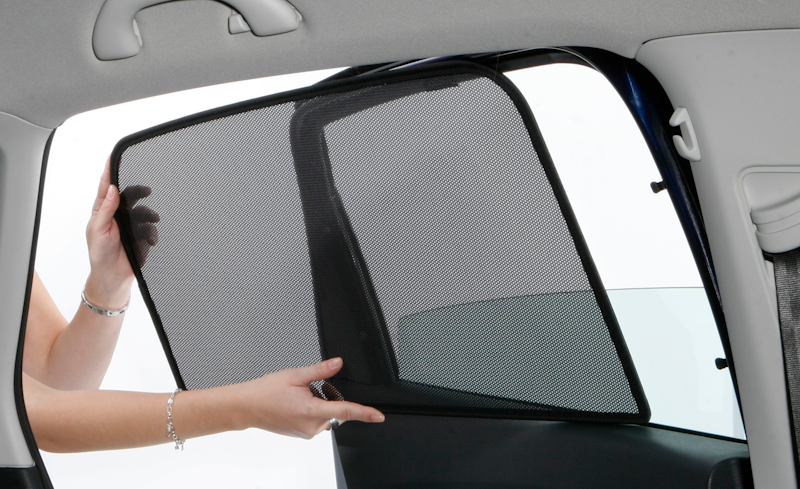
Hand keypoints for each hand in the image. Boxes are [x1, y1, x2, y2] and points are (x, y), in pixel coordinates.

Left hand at [84, 158, 158, 308]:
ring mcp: (131, 224)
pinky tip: (150, 240)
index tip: (113, 157)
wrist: (114, 276)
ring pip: (144, 210)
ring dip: (149, 214)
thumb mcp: (98, 230)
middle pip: (130, 194)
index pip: (106, 187)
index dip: (110, 171)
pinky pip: (151, 227)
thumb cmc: (100, 254)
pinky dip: (152, 232)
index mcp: (102, 210)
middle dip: (140, 190)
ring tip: (152, 219)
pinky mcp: (142, 235)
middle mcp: (117, 214)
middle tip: (147, 190)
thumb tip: (111, 190)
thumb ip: (105, 210)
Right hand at [233, 358, 384, 438]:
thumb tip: (338, 363)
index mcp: (311, 411)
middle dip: (329, 397)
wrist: (246, 406)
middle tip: (309, 388)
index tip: (378, 416)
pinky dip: (312, 410)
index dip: (364, 413)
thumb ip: (320, 370)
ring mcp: (305, 432)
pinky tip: (296, 403)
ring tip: (298, 396)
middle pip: (335, 411)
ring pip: (325, 416)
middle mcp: (310, 426)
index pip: (345, 412)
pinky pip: (315, 421)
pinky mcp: (301, 434)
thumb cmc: (266, 392)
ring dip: (319, 404)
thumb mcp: (296, 375)